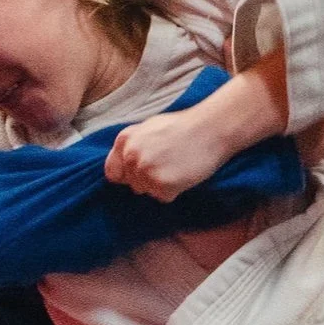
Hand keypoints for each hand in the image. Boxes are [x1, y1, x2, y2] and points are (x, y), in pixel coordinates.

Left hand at [105, 49, 292, 200]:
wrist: (210, 128)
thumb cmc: (183, 127)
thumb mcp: (149, 127)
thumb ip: (132, 145)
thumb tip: (122, 165)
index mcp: (125, 140)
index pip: (113, 172)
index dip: (128, 175)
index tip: (143, 172)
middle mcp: (131, 156)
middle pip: (133, 184)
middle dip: (148, 179)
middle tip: (169, 163)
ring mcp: (145, 171)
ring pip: (147, 192)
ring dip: (161, 185)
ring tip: (177, 167)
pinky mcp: (161, 185)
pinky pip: (163, 198)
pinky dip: (174, 191)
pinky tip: (184, 174)